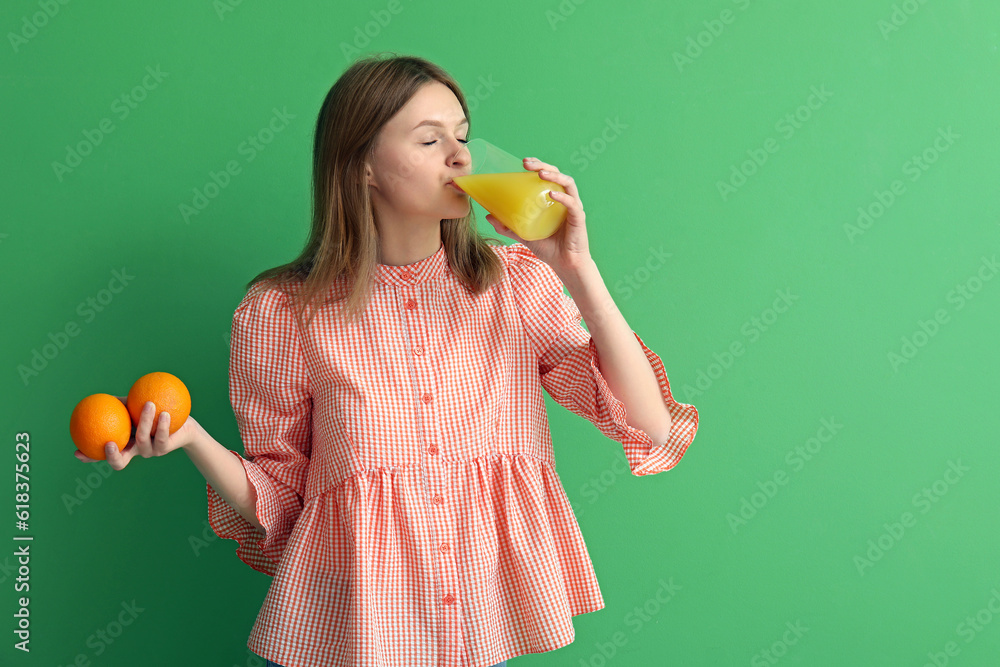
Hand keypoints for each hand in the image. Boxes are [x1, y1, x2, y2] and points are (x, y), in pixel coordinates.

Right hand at [72, 396, 201, 470]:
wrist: (181, 423)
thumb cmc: (154, 413)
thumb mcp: (133, 407)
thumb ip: (118, 405)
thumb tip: (98, 398)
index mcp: (124, 444)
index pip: (103, 455)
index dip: (90, 457)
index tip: (77, 452)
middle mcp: (135, 451)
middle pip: (120, 462)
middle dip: (113, 457)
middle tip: (109, 444)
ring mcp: (149, 451)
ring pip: (143, 440)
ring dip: (145, 421)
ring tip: (148, 405)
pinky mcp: (164, 448)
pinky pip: (161, 436)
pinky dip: (162, 424)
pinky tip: (164, 413)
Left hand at [486, 156, 590, 277]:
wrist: (565, 265)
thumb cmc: (548, 247)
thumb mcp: (524, 234)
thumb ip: (508, 225)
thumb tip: (488, 216)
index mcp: (554, 199)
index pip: (548, 175)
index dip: (538, 165)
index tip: (523, 162)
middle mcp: (566, 199)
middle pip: (558, 174)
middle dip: (543, 165)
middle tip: (527, 164)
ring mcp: (573, 208)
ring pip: (568, 183)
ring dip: (555, 175)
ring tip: (541, 173)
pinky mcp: (579, 219)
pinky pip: (572, 204)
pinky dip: (563, 197)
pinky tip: (552, 194)